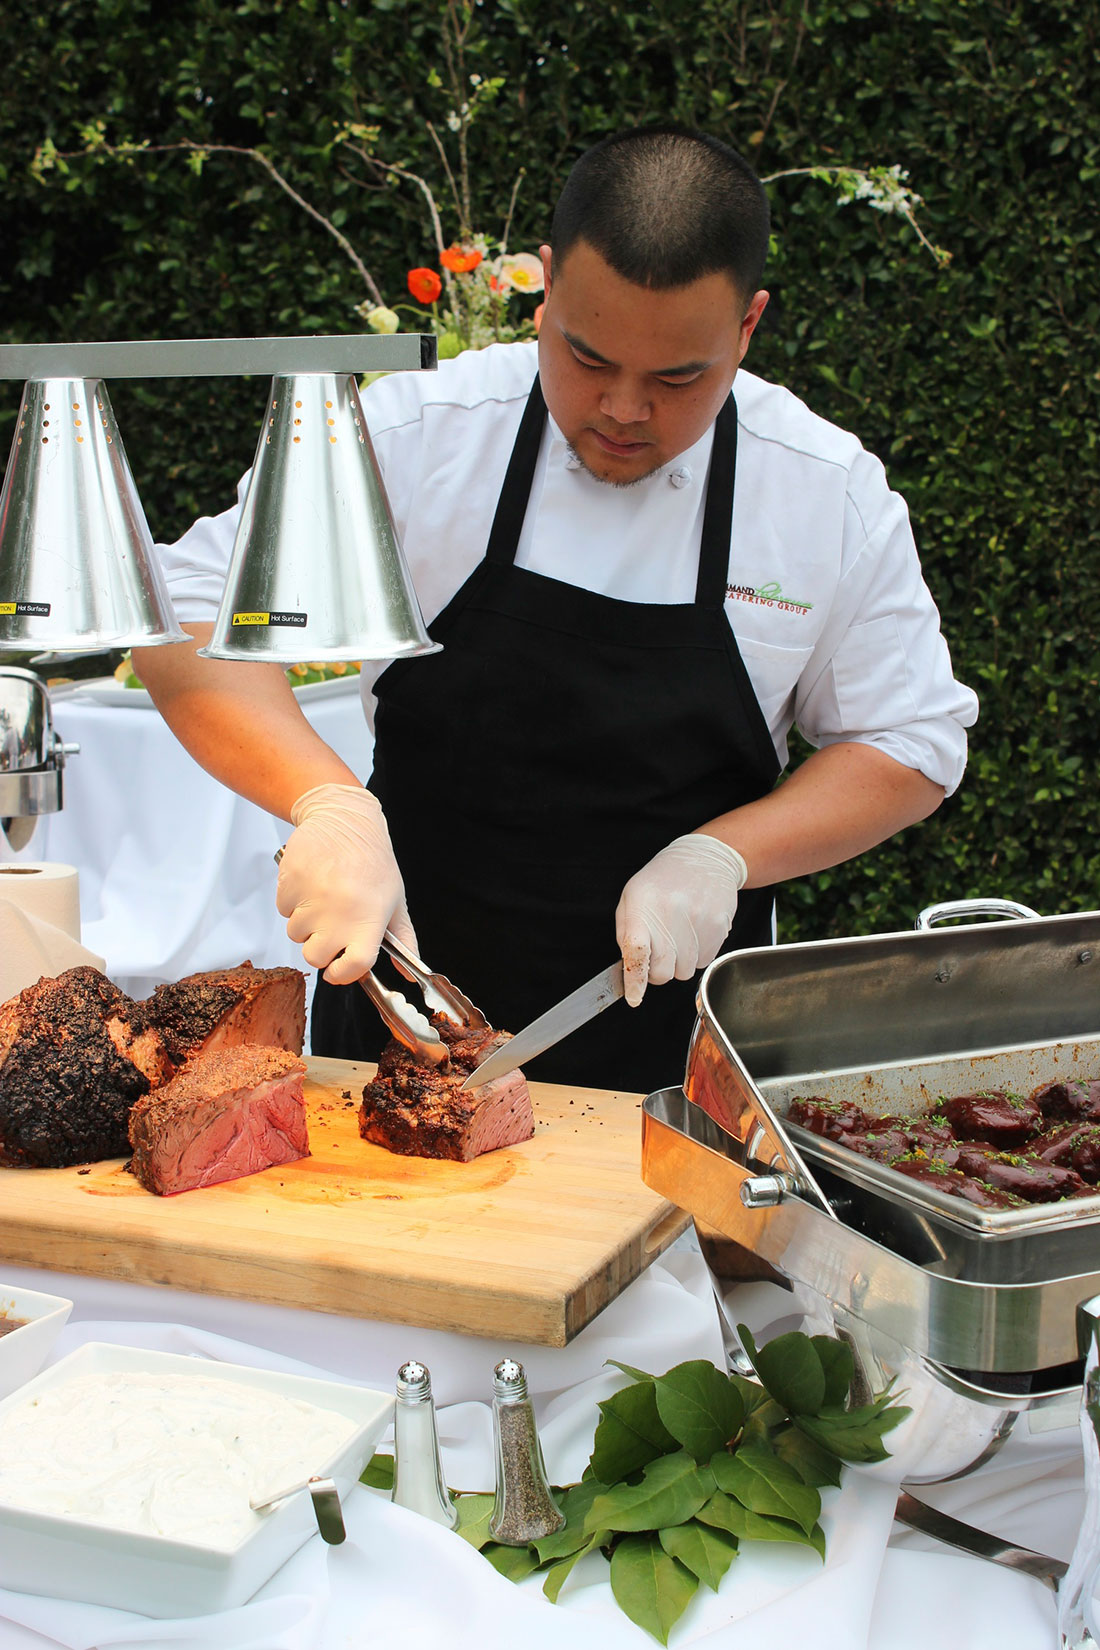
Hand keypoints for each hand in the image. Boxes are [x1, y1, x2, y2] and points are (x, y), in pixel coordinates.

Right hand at [276, 784, 416, 984]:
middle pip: (315, 957)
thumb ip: (403, 940)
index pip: (352, 967)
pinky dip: (293, 902)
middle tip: (332, 924)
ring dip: (306, 922)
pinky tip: (311, 883)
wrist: (344, 819)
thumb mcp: (396, 901)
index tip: (339, 970)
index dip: (343, 974)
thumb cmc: (373, 860)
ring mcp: (310, 900)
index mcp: (368, 920)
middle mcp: (338, 914)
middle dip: (320, 947)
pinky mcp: (288, 885)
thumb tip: (406, 974)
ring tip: (324, 896)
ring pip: (296, 934)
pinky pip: (283, 910)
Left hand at [615, 834, 747, 1006]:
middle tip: (660, 953)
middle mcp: (671, 911)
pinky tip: (695, 931)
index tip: (634, 997)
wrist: (704, 858)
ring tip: (680, 935)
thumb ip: (627, 933)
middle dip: (658, 971)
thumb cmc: (663, 881)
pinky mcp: (719, 925)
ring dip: (680, 962)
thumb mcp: (633, 897)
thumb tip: (631, 969)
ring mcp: (698, 919)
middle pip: (663, 971)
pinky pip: (705, 962)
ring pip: (685, 971)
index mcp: (643, 904)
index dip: (635, 979)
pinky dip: (698, 954)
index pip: (636, 950)